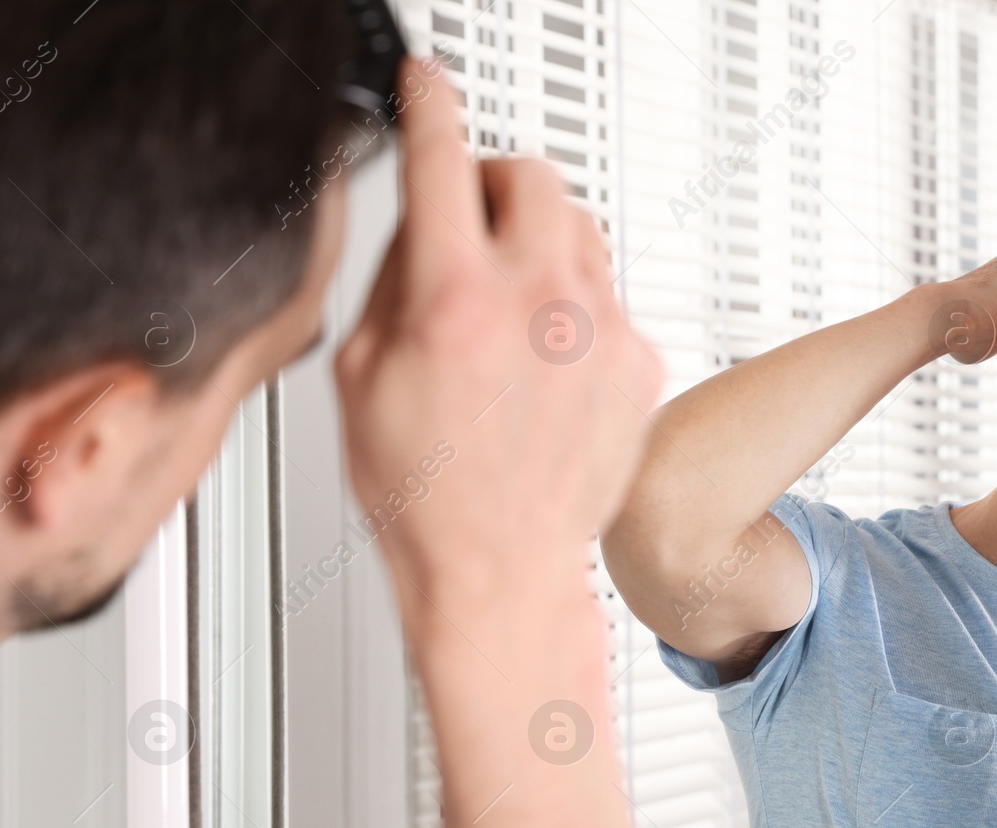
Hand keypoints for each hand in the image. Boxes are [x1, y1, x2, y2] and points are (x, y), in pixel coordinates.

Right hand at [334, 57, 664, 612]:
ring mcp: (599, 333)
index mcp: (454, 301)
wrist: (501, 571)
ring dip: (537, 236)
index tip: (426, 86)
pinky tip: (543, 358)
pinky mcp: (639, 363)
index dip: (428, 105)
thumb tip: (416, 218)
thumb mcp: (357, 376)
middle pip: (530, 173)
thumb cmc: (427, 496)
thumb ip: (391, 278)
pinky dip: (573, 303)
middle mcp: (538, 305)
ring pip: (578, 225)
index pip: (441, 157)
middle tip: (469, 214)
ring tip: (506, 300)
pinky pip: (607, 293)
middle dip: (492, 180)